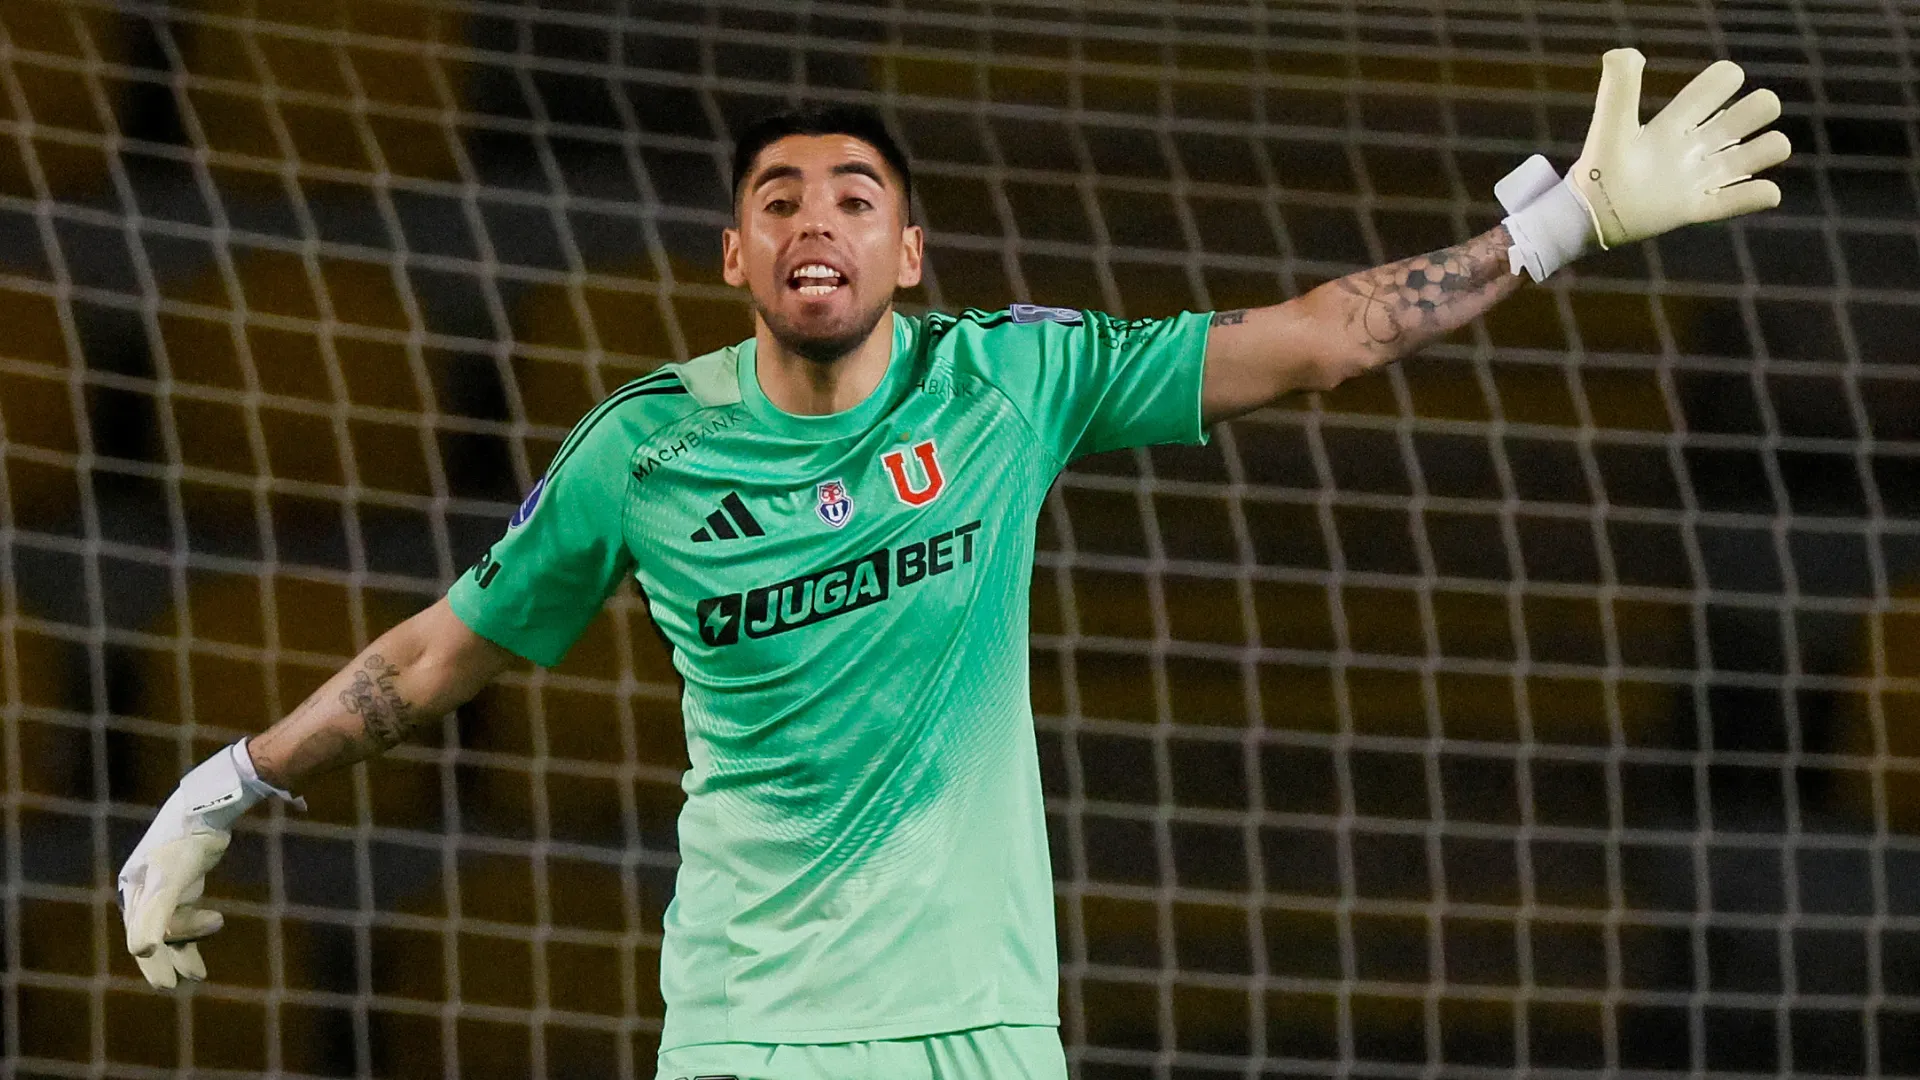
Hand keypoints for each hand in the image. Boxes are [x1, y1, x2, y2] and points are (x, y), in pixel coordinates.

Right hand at [117, 740, 297, 987]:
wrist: (207, 810)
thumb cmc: (184, 845)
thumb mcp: (170, 883)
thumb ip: (156, 917)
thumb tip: (140, 952)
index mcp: (133, 890)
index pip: (139, 934)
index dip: (152, 962)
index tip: (166, 984)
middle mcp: (144, 889)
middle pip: (153, 933)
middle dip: (167, 959)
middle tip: (179, 983)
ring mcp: (165, 884)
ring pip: (171, 925)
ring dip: (186, 946)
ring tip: (199, 972)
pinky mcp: (186, 879)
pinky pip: (185, 912)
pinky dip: (194, 929)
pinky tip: (206, 940)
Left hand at [1499, 49, 1792, 280]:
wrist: (1590, 214)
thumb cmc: (1600, 167)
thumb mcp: (1611, 123)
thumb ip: (1619, 86)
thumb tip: (1628, 52)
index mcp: (1677, 120)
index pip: (1720, 82)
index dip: (1728, 77)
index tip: (1719, 89)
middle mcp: (1695, 145)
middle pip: (1752, 112)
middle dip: (1760, 109)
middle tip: (1732, 129)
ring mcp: (1699, 176)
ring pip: (1759, 153)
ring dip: (1767, 150)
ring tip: (1741, 163)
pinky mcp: (1698, 207)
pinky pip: (1741, 200)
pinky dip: (1760, 194)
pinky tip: (1762, 192)